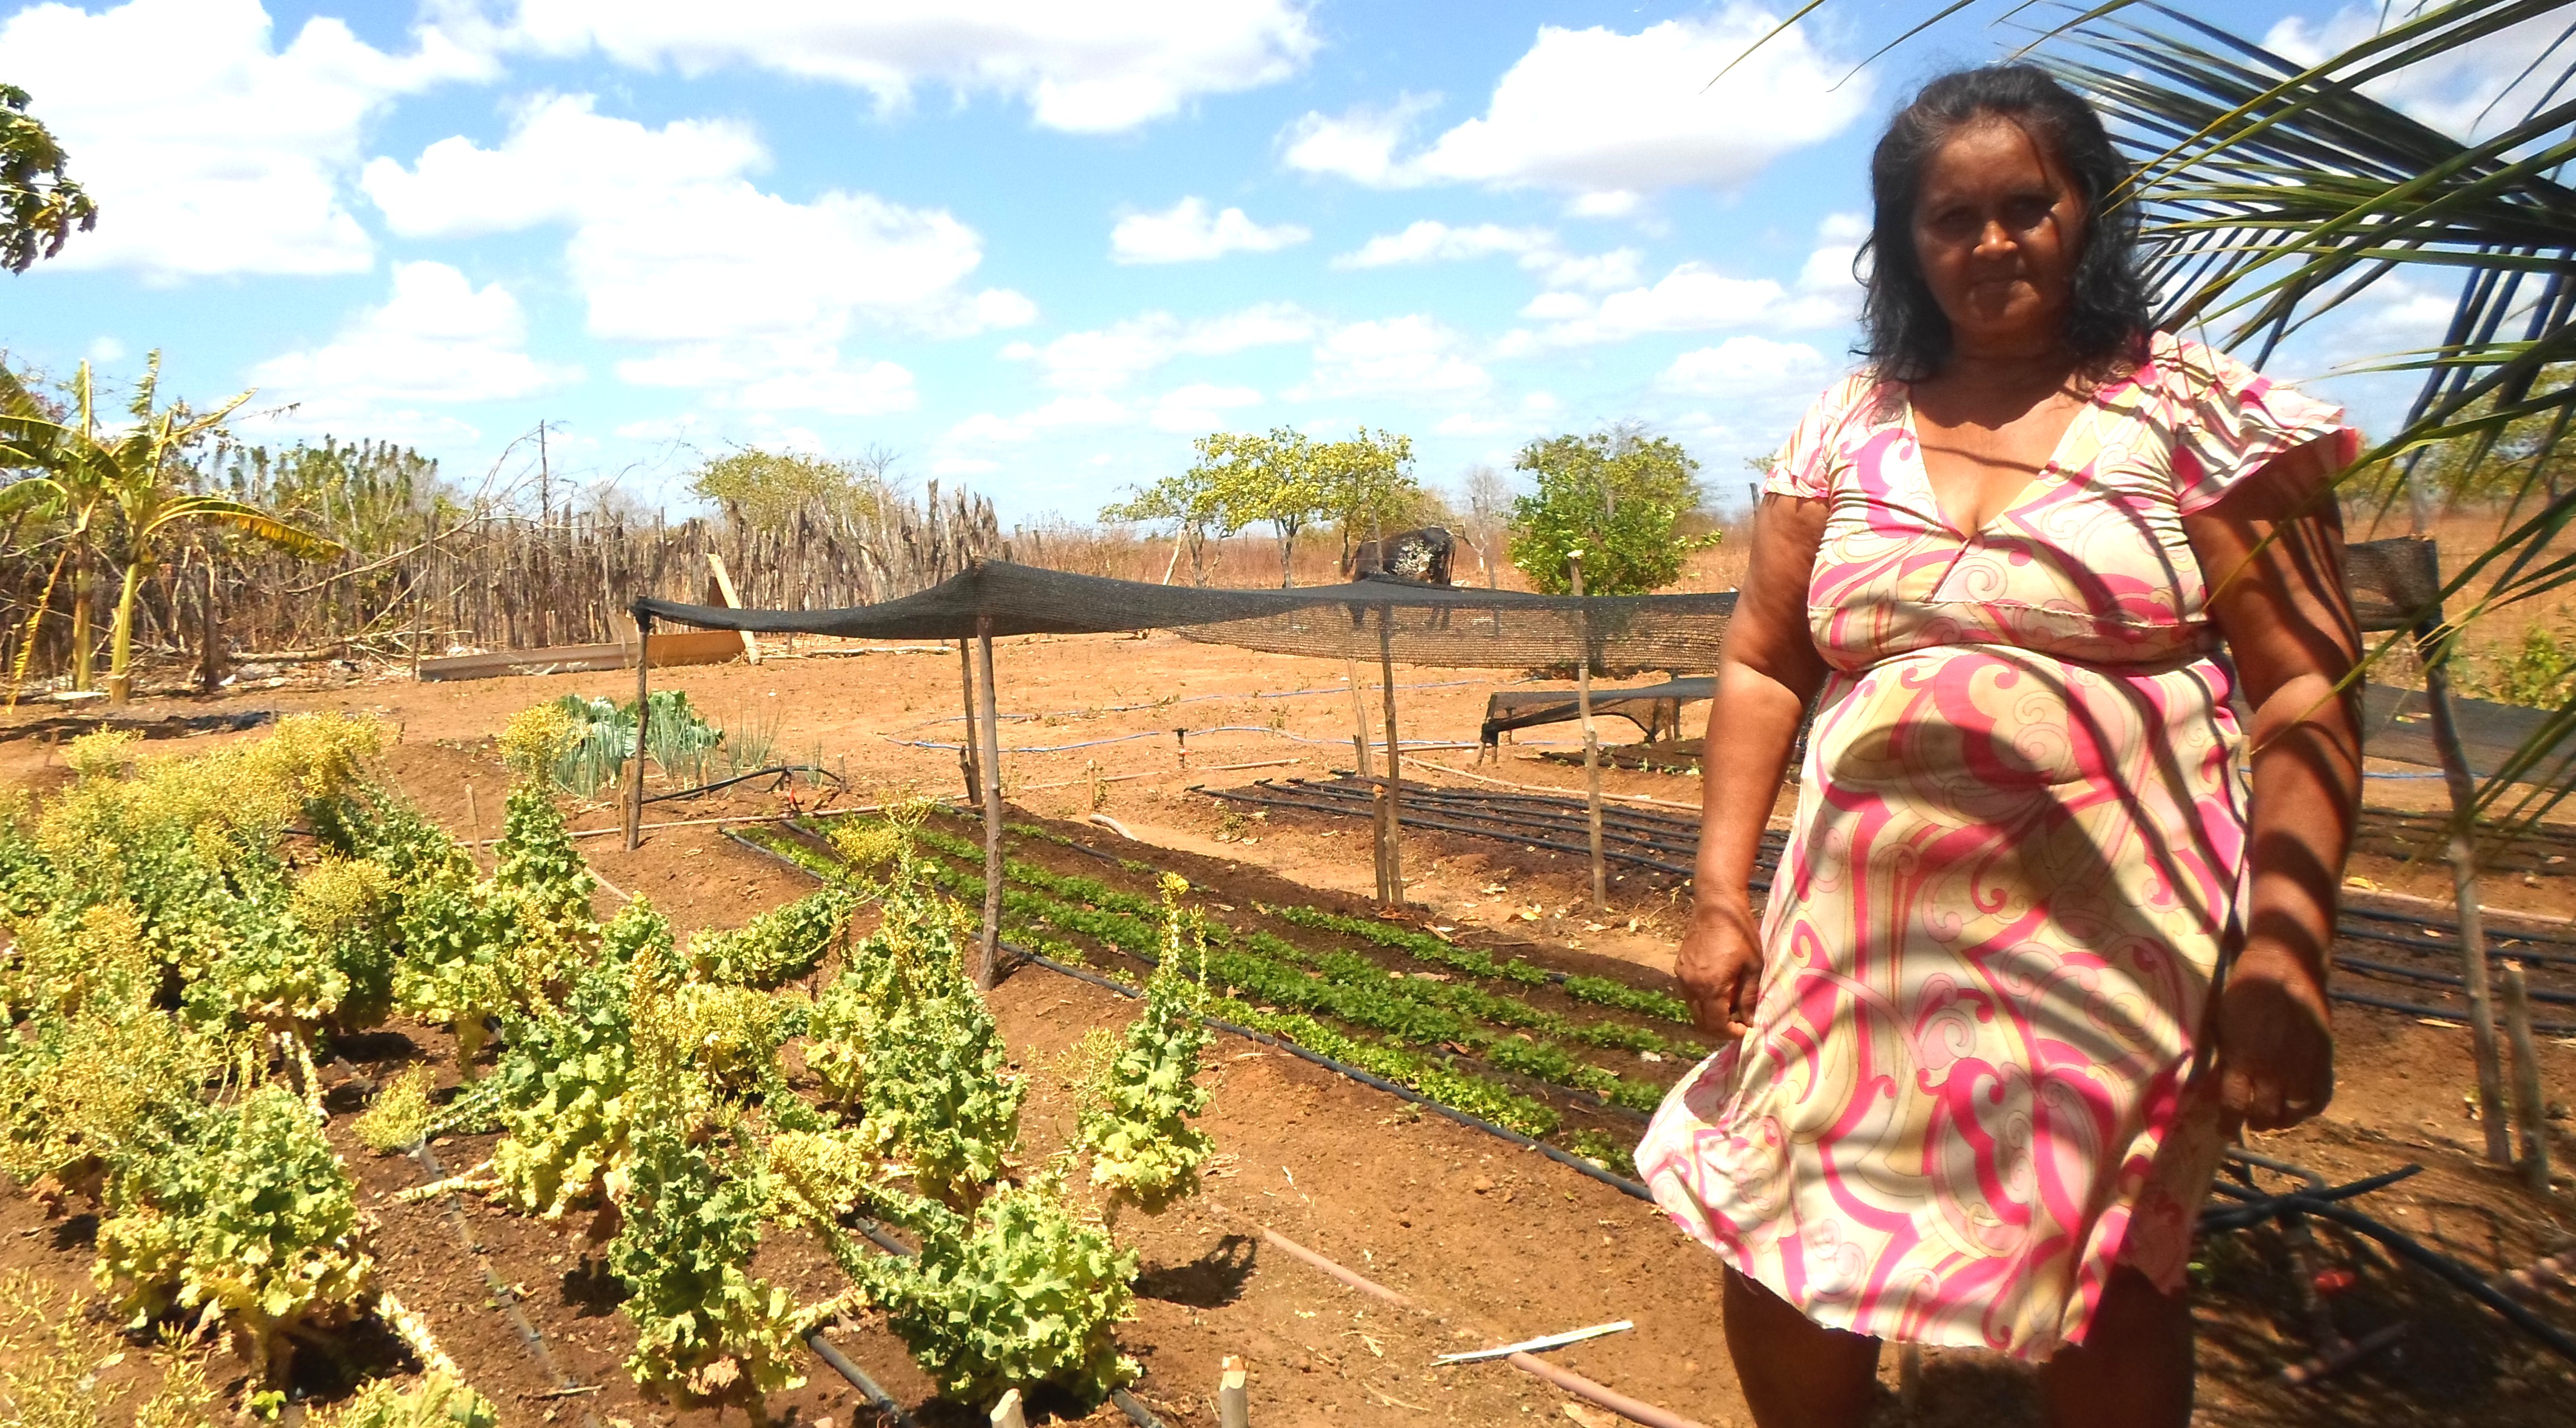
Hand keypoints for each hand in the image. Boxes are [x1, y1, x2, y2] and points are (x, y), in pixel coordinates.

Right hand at [1676, 900, 1764, 1036]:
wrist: (1717, 907)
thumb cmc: (1741, 934)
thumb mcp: (1753, 966)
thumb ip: (1749, 997)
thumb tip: (1751, 1022)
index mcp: (1711, 986)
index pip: (1716, 1025)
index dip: (1732, 1033)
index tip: (1747, 1030)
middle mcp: (1692, 986)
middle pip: (1702, 1023)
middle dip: (1721, 1028)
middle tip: (1740, 1023)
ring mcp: (1683, 977)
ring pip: (1694, 1009)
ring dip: (1711, 1015)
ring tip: (1731, 1007)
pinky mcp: (1679, 968)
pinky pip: (1690, 995)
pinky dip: (1703, 1001)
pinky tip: (1719, 991)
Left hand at [2214, 941, 2334, 1132]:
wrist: (2285, 968)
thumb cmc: (2243, 993)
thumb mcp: (2222, 1027)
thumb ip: (2224, 1058)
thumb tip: (2217, 1085)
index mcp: (2243, 1061)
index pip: (2235, 1107)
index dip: (2229, 1124)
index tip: (2225, 1131)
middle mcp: (2274, 1071)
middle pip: (2266, 1115)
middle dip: (2256, 1122)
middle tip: (2251, 1120)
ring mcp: (2302, 1067)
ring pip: (2295, 1113)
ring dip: (2282, 1119)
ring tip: (2274, 1116)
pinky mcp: (2323, 1059)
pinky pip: (2320, 1098)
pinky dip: (2309, 1109)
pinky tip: (2299, 1106)